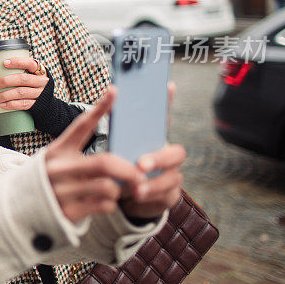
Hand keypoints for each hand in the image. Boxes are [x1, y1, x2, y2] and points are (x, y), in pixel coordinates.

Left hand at [0, 57, 48, 109]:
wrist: (48, 102)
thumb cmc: (35, 85)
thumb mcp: (33, 75)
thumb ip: (22, 71)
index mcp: (40, 71)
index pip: (30, 63)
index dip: (17, 62)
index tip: (4, 63)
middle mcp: (42, 81)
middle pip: (23, 79)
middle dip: (7, 81)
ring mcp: (40, 93)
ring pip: (21, 93)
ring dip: (6, 95)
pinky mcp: (38, 104)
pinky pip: (23, 104)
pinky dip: (12, 105)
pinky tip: (3, 105)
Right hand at [44, 87, 145, 222]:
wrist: (19, 208)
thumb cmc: (47, 180)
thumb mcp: (57, 160)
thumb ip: (81, 155)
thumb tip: (118, 157)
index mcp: (58, 150)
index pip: (82, 125)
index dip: (100, 108)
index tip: (115, 90)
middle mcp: (58, 168)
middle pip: (105, 163)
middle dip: (129, 170)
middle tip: (140, 175)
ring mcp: (62, 191)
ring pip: (108, 187)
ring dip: (118, 190)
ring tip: (115, 191)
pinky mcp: (67, 212)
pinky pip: (104, 206)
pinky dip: (110, 204)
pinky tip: (103, 202)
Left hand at [119, 81, 185, 218]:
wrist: (129, 197)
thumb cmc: (122, 168)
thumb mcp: (117, 150)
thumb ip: (118, 131)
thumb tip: (108, 100)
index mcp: (153, 141)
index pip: (162, 120)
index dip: (167, 104)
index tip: (168, 86)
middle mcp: (167, 155)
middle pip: (176, 153)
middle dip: (159, 158)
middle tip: (140, 164)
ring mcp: (171, 175)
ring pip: (172, 176)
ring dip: (154, 183)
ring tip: (136, 189)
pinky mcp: (169, 194)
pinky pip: (167, 195)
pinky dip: (151, 197)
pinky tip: (137, 198)